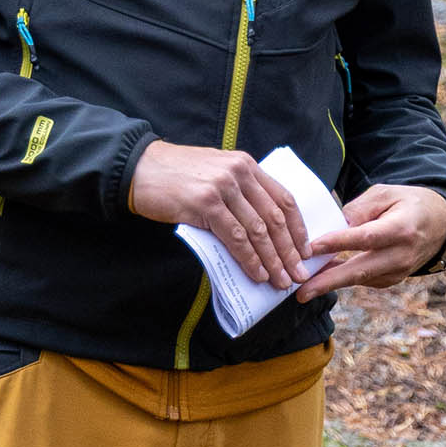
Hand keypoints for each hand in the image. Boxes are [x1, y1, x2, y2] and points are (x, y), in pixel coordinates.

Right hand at [130, 141, 310, 290]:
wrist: (140, 169)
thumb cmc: (176, 176)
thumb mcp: (215, 172)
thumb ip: (239, 192)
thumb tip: (261, 230)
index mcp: (246, 165)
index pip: (284, 198)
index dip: (298, 228)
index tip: (305, 251)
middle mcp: (239, 172)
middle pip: (275, 217)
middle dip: (289, 250)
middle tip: (299, 274)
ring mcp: (223, 187)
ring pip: (258, 231)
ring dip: (273, 260)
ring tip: (280, 281)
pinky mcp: (206, 203)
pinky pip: (236, 238)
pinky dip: (249, 259)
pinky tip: (257, 274)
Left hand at [296, 185, 445, 298]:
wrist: (439, 224)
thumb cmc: (406, 203)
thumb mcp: (386, 193)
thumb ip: (361, 208)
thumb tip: (338, 225)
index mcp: (402, 229)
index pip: (366, 238)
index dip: (338, 243)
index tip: (312, 247)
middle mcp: (402, 255)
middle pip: (361, 270)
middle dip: (329, 282)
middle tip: (302, 291)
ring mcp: (399, 271)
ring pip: (359, 279)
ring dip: (330, 283)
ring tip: (302, 287)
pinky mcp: (392, 280)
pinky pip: (363, 280)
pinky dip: (342, 279)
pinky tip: (322, 276)